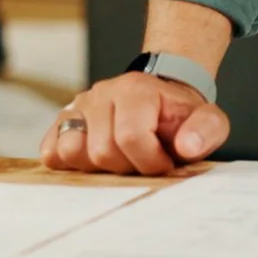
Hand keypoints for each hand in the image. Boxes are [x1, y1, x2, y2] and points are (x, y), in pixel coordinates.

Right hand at [39, 70, 228, 175]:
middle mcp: (101, 94)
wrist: (161, 99)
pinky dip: (67, 163)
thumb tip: (186, 147)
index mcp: (136, 91)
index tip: (164, 163)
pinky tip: (92, 163)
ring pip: (70, 151)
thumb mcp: (207, 120)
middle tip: (141, 162)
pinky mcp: (63, 122)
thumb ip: (206, 130)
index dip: (150, 161)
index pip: (130, 137)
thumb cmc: (180, 118)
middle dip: (125, 167)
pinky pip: (50, 150)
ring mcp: (79, 107)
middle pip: (100, 150)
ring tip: (118, 161)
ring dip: (96, 167)